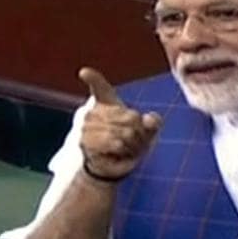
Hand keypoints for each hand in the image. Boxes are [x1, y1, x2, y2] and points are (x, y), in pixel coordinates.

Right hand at [78, 67, 161, 181]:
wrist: (115, 165)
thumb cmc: (130, 143)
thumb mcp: (147, 131)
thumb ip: (153, 122)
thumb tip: (149, 119)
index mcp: (105, 103)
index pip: (99, 88)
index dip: (93, 78)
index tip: (84, 72)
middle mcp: (92, 112)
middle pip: (131, 116)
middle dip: (140, 132)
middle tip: (134, 141)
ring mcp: (86, 127)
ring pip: (125, 131)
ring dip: (133, 144)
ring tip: (127, 148)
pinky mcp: (86, 142)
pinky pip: (115, 142)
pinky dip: (124, 150)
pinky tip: (120, 152)